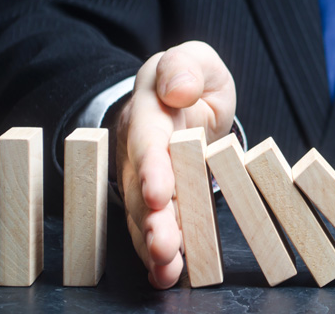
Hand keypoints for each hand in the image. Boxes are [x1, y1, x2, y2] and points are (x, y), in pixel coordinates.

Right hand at [115, 41, 235, 288]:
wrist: (179, 99)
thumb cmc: (190, 80)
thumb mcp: (195, 60)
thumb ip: (186, 67)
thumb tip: (179, 89)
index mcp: (149, 110)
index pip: (147, 140)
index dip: (152, 167)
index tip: (160, 193)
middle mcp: (139, 149)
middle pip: (141, 187)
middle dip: (151, 219)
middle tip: (163, 245)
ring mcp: (143, 178)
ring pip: (143, 215)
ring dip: (154, 243)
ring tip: (166, 268)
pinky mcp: (154, 200)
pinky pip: (152, 228)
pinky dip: (158, 254)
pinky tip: (166, 275)